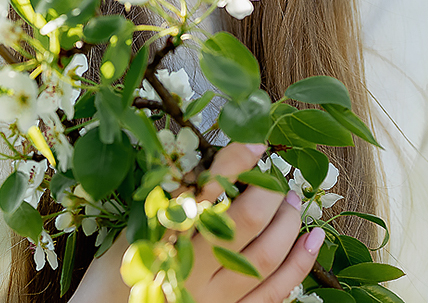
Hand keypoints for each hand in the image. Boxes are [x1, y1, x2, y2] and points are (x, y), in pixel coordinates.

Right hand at [67, 143, 325, 302]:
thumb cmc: (114, 276)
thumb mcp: (130, 233)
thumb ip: (164, 202)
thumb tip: (204, 165)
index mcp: (164, 241)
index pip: (206, 193)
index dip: (234, 164)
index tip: (254, 142)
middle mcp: (193, 272)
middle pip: (244, 223)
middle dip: (268, 192)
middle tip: (276, 175)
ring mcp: (217, 300)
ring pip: (265, 258)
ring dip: (288, 223)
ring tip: (292, 199)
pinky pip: (275, 294)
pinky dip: (300, 265)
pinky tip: (313, 240)